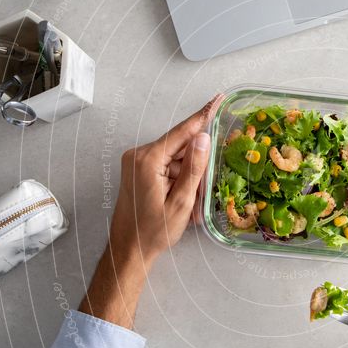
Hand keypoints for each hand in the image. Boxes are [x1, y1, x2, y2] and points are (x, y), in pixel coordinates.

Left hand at [108, 95, 221, 265]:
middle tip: (202, 193)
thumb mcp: (181, 202)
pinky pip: (167, 167)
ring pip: (175, 159)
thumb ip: (193, 168)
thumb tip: (203, 137)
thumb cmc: (154, 231)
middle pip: (180, 147)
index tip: (218, 98)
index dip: (203, 115)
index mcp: (148, 160)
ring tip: (192, 207)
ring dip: (188, 179)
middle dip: (196, 167)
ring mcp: (136, 162)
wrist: (128, 249)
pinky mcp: (137, 171)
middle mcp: (139, 155)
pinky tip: (183, 202)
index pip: (182, 132)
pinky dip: (179, 182)